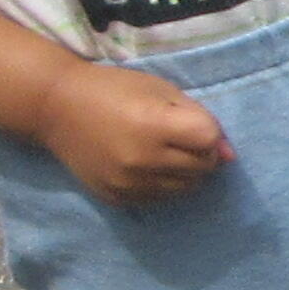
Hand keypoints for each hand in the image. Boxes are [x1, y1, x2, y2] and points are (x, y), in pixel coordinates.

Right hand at [33, 61, 230, 204]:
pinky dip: (161, 185)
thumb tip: (231, 156)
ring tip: (163, 152)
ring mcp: (128, 182)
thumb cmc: (114, 90)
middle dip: (201, 154)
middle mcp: (141, 158)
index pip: (209, 141)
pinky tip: (143, 165)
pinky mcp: (116, 197)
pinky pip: (159, 199)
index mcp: (153, 124)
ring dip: (185, 172)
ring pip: (185, 188)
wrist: (57, 108)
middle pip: (202, 167)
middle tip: (178, 138)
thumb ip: (199, 118)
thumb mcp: (160, 90)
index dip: (208, 132)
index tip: (191, 124)